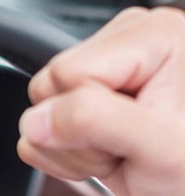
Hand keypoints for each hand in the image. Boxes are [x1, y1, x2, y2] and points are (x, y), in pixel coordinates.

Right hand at [19, 6, 184, 195]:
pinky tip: (110, 158)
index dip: (87, 116)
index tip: (132, 137)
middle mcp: (126, 48)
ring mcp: (105, 79)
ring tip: (125, 154)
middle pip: (49, 89)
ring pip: (39, 113)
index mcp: (152, 37)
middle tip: (128, 149)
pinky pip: (38, 131)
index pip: (68, 72)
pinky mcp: (88, 107)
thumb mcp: (160, 150)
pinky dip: (66, 158)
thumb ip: (96, 122)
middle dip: (79, 134)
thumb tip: (36, 121)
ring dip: (74, 151)